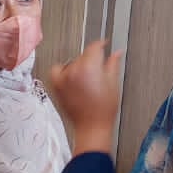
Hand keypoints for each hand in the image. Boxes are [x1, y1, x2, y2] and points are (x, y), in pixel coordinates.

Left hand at [47, 39, 124, 153]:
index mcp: (89, 67)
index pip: (94, 46)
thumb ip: (113, 64)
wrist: (91, 127)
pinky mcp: (56, 86)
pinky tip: (71, 77)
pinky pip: (56, 71)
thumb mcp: (113, 83)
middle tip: (99, 70)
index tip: (104, 45)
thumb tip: (116, 52)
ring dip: (79, 65)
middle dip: (92, 59)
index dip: (101, 44)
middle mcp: (74, 71)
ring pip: (72, 62)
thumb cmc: (103, 111)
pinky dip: (62, 71)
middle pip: (84, 54)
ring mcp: (63, 78)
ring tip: (87, 78)